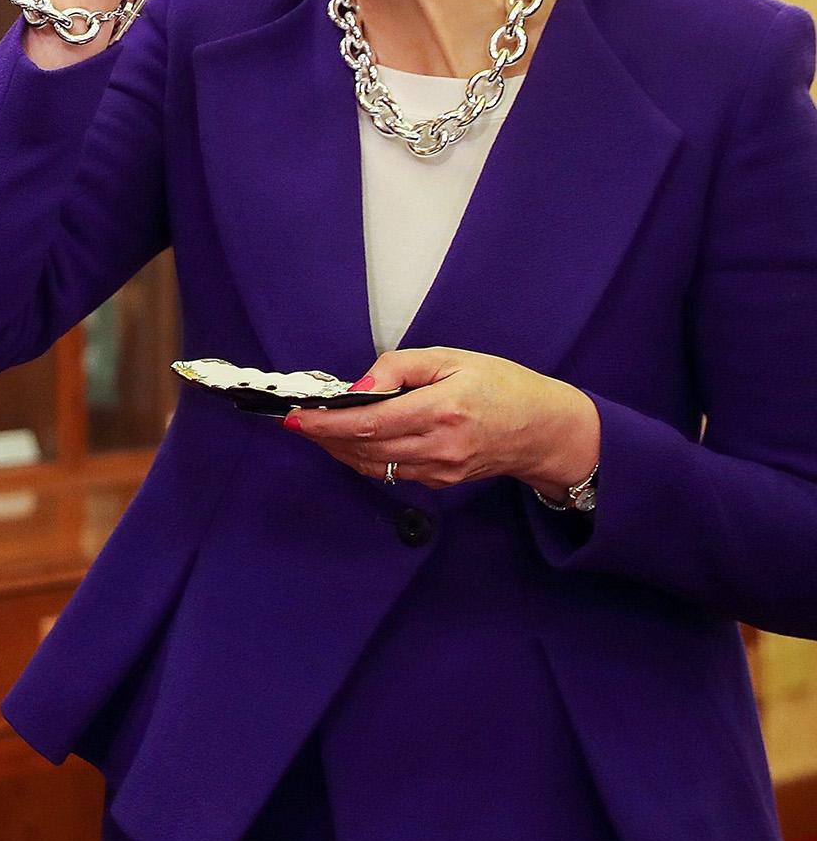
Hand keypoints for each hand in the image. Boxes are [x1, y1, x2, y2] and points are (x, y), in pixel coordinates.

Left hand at [282, 347, 601, 496]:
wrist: (545, 429)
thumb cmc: (501, 386)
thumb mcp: (451, 358)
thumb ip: (399, 367)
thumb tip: (358, 386)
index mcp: (441, 410)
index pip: (368, 423)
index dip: (325, 423)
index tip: (295, 416)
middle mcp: (438, 447)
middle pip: (363, 448)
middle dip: (322, 436)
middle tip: (295, 419)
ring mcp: (439, 470)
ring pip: (372, 465)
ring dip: (337, 449)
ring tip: (314, 429)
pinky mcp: (440, 482)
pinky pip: (390, 472)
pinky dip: (362, 457)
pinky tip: (349, 440)